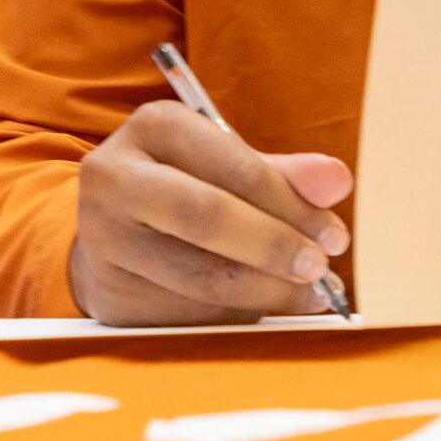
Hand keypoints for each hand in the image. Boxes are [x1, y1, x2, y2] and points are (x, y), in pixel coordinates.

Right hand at [68, 101, 352, 325]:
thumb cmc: (186, 184)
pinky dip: (236, 313)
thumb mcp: (229, 165)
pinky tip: (262, 306)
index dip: (291, 205)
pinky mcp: (109, 292)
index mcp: (155, 127)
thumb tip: (337, 182)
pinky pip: (187, 312)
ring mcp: (103, 238)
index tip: (333, 236)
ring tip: (307, 295)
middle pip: (206, 217)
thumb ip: (285, 174)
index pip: (234, 167)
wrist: (113, 226)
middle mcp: (116, 177)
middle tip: (319, 270)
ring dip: (265, 291)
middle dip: (274, 247)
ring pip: (199, 275)